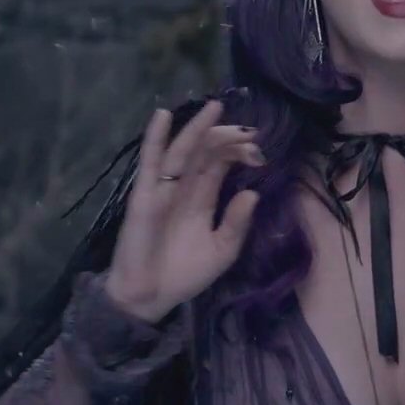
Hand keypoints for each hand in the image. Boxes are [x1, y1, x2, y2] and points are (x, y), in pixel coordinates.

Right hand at [103, 99, 265, 320]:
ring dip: (198, 129)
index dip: (238, 152)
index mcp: (203, 198)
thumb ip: (237, 223)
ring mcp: (164, 188)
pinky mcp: (145, 195)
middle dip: (226, 137)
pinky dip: (154, 139)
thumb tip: (252, 193)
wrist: (151, 297)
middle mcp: (184, 188)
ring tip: (216, 107)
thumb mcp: (222, 251)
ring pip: (183, 151)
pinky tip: (162, 116)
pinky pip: (150, 163)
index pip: (221, 164)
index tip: (259, 148)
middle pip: (206, 152)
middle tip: (249, 130)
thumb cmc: (184, 274)